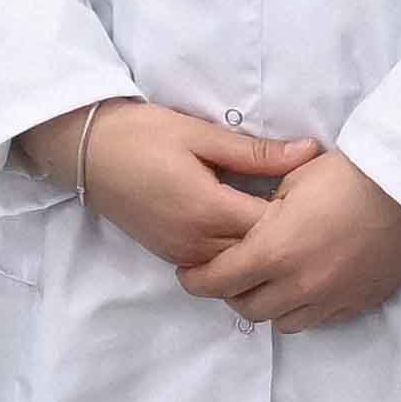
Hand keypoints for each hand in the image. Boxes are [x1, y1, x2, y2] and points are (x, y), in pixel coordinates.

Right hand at [28, 99, 322, 274]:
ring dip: (260, 250)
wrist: (85, 150)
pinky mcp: (170, 255)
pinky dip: (236, 254)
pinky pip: (215, 266)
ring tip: (283, 226)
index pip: (272, 227)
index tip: (316, 195)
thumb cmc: (141, 134)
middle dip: (284, 237)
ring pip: (237, 267)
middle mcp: (196, 242)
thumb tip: (309, 153)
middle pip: (258, 254)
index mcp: (208, 210)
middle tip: (308, 213)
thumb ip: (256, 153)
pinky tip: (250, 235)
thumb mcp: (200, 135)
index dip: (299, 214)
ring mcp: (181, 254)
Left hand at [180, 144, 400, 332]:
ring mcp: (330, 298)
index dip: (196, 281)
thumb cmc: (348, 174)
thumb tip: (250, 223)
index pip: (218, 281)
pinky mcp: (358, 302)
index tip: (188, 275)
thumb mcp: (292, 180)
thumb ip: (262, 211)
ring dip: (268, 305)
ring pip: (283, 322)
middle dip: (231, 293)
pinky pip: (319, 319)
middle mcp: (298, 285)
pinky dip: (303, 308)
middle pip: (247, 308)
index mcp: (273, 252)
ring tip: (269, 283)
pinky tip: (306, 286)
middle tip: (229, 275)